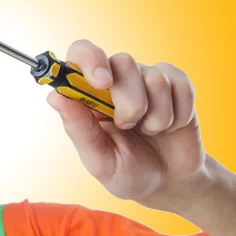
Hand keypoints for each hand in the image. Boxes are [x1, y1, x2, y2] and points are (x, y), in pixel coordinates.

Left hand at [46, 39, 205, 204]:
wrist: (168, 182)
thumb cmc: (127, 170)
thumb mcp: (99, 159)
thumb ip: (78, 128)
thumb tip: (55, 96)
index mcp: (88, 93)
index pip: (81, 53)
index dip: (90, 59)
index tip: (101, 83)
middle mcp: (116, 78)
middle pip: (123, 61)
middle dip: (130, 102)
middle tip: (127, 126)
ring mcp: (146, 78)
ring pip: (155, 78)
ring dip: (156, 116)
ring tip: (149, 131)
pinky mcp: (176, 84)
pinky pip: (181, 85)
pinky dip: (178, 115)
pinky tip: (170, 127)